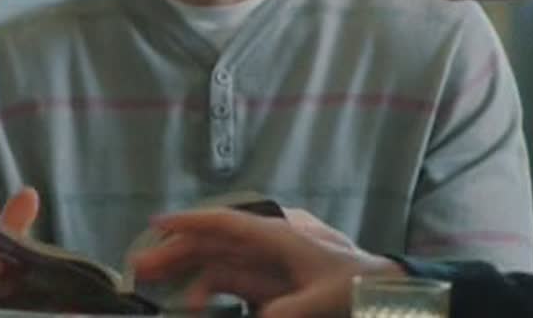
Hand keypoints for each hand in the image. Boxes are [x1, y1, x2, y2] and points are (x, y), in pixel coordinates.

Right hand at [131, 209, 403, 317]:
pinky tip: (195, 305)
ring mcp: (267, 264)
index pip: (224, 225)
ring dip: (185, 271)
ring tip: (153, 282)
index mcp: (277, 236)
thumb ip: (290, 310)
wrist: (394, 290)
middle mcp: (265, 245)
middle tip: (139, 267)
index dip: (189, 223)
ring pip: (216, 262)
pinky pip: (232, 282)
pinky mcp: (272, 284)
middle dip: (175, 252)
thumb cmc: (361, 285)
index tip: (156, 224)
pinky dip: (210, 291)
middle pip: (212, 244)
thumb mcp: (327, 298)